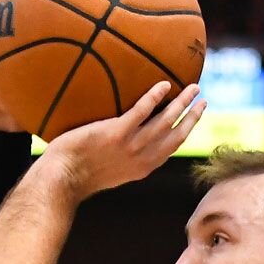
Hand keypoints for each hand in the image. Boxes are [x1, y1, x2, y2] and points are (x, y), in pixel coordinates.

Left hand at [40, 80, 204, 199]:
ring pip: (165, 121)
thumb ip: (123, 159)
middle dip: (193, 116)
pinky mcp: (116, 134)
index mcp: (142, 168)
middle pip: (176, 134)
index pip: (171, 147)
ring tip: (192, 87)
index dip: (187, 130)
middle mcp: (142, 158)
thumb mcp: (109, 172)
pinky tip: (163, 84)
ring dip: (182, 103)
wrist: (62, 179)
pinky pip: (141, 111)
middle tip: (202, 98)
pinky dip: (154, 97)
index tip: (195, 117)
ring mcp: (130, 146)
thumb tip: (123, 145)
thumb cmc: (77, 174)